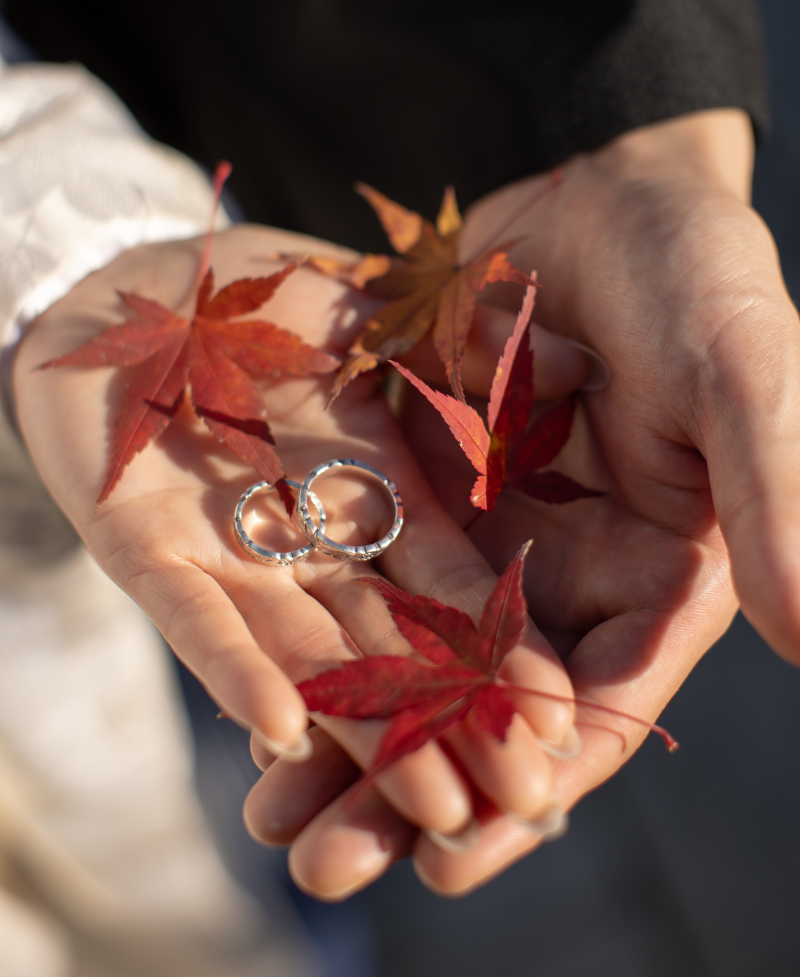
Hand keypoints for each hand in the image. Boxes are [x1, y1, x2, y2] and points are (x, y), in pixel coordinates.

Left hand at [12, 224, 585, 892]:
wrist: (135, 283)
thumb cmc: (266, 290)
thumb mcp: (379, 310)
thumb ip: (460, 347)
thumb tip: (579, 362)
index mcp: (385, 485)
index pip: (462, 587)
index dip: (509, 652)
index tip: (561, 719)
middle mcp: (323, 538)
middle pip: (395, 647)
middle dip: (447, 726)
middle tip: (499, 808)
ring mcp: (237, 550)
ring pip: (308, 654)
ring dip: (358, 728)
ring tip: (414, 804)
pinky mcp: (145, 549)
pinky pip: (197, 620)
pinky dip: (236, 669)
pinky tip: (278, 731)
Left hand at [246, 109, 777, 894]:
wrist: (604, 184)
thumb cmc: (700, 269)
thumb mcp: (744, 371)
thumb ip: (775, 493)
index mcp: (661, 571)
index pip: (599, 700)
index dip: (532, 778)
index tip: (460, 852)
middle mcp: (570, 568)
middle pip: (486, 702)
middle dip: (408, 788)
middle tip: (319, 871)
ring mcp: (489, 524)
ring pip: (410, 652)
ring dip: (343, 734)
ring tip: (268, 823)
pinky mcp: (421, 473)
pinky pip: (363, 564)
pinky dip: (313, 626)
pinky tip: (250, 687)